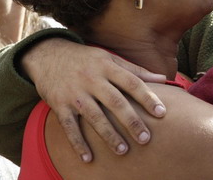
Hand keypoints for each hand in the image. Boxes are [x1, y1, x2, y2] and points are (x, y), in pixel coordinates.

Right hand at [21, 38, 166, 162]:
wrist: (48, 54)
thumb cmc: (86, 59)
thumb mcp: (109, 58)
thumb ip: (135, 70)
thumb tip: (163, 79)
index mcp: (106, 66)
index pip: (131, 82)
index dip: (147, 97)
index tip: (162, 113)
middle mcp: (92, 79)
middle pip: (115, 101)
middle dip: (131, 120)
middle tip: (145, 139)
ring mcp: (75, 93)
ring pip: (94, 116)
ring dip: (108, 135)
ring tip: (123, 151)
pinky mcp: (59, 104)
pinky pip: (69, 126)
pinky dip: (78, 143)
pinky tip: (88, 158)